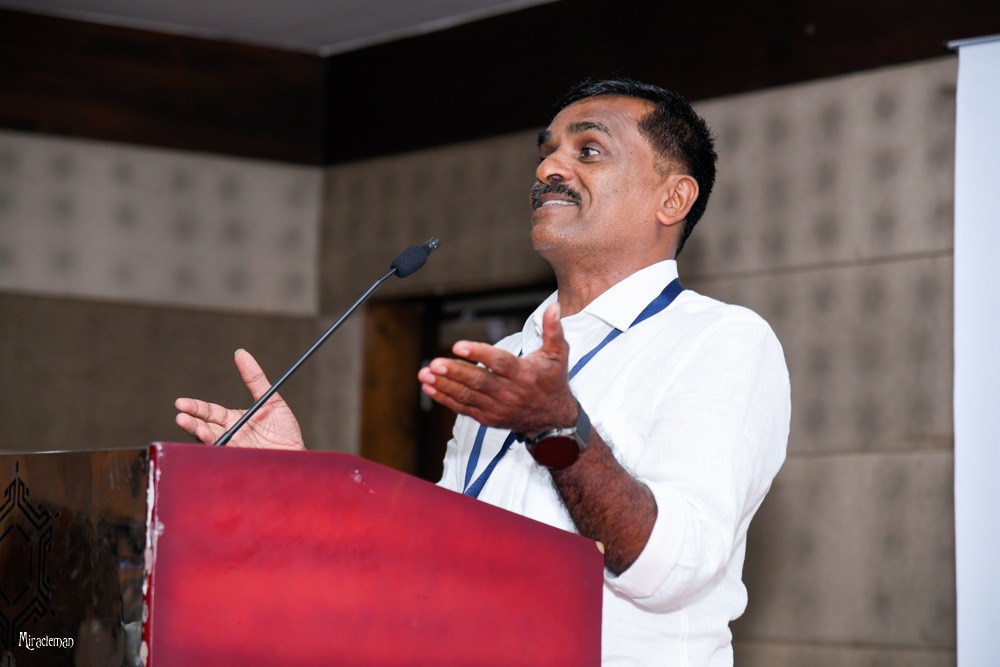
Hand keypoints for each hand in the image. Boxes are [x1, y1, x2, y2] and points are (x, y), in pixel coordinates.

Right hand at [174, 349, 304, 449]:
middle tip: (181, 416)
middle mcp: (229, 434)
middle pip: (204, 427)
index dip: (195, 407)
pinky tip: (211, 442)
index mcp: (233, 420)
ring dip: (199, 435)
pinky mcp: (238, 461)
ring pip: (210, 442)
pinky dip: (215, 449)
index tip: (181, 403)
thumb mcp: (270, 400)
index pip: (210, 412)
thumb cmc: (285, 430)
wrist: (297, 455)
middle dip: (190, 422)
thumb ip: (255, 379)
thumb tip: (241, 353)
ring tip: (192, 427)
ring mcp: (232, 449)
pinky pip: (222, 456)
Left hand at [418, 303, 577, 434]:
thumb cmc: (553, 381)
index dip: (478, 354)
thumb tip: (553, 307)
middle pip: (478, 381)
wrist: (552, 419)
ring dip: (444, 384)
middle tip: (434, 363)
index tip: (458, 346)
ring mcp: (496, 407)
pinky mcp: (487, 417)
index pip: (499, 363)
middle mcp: (509, 392)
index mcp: (524, 375)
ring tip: (424, 374)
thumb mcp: (558, 355)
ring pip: (467, 395)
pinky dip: (445, 398)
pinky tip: (429, 387)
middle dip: (455, 372)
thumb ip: (553, 330)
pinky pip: (463, 407)